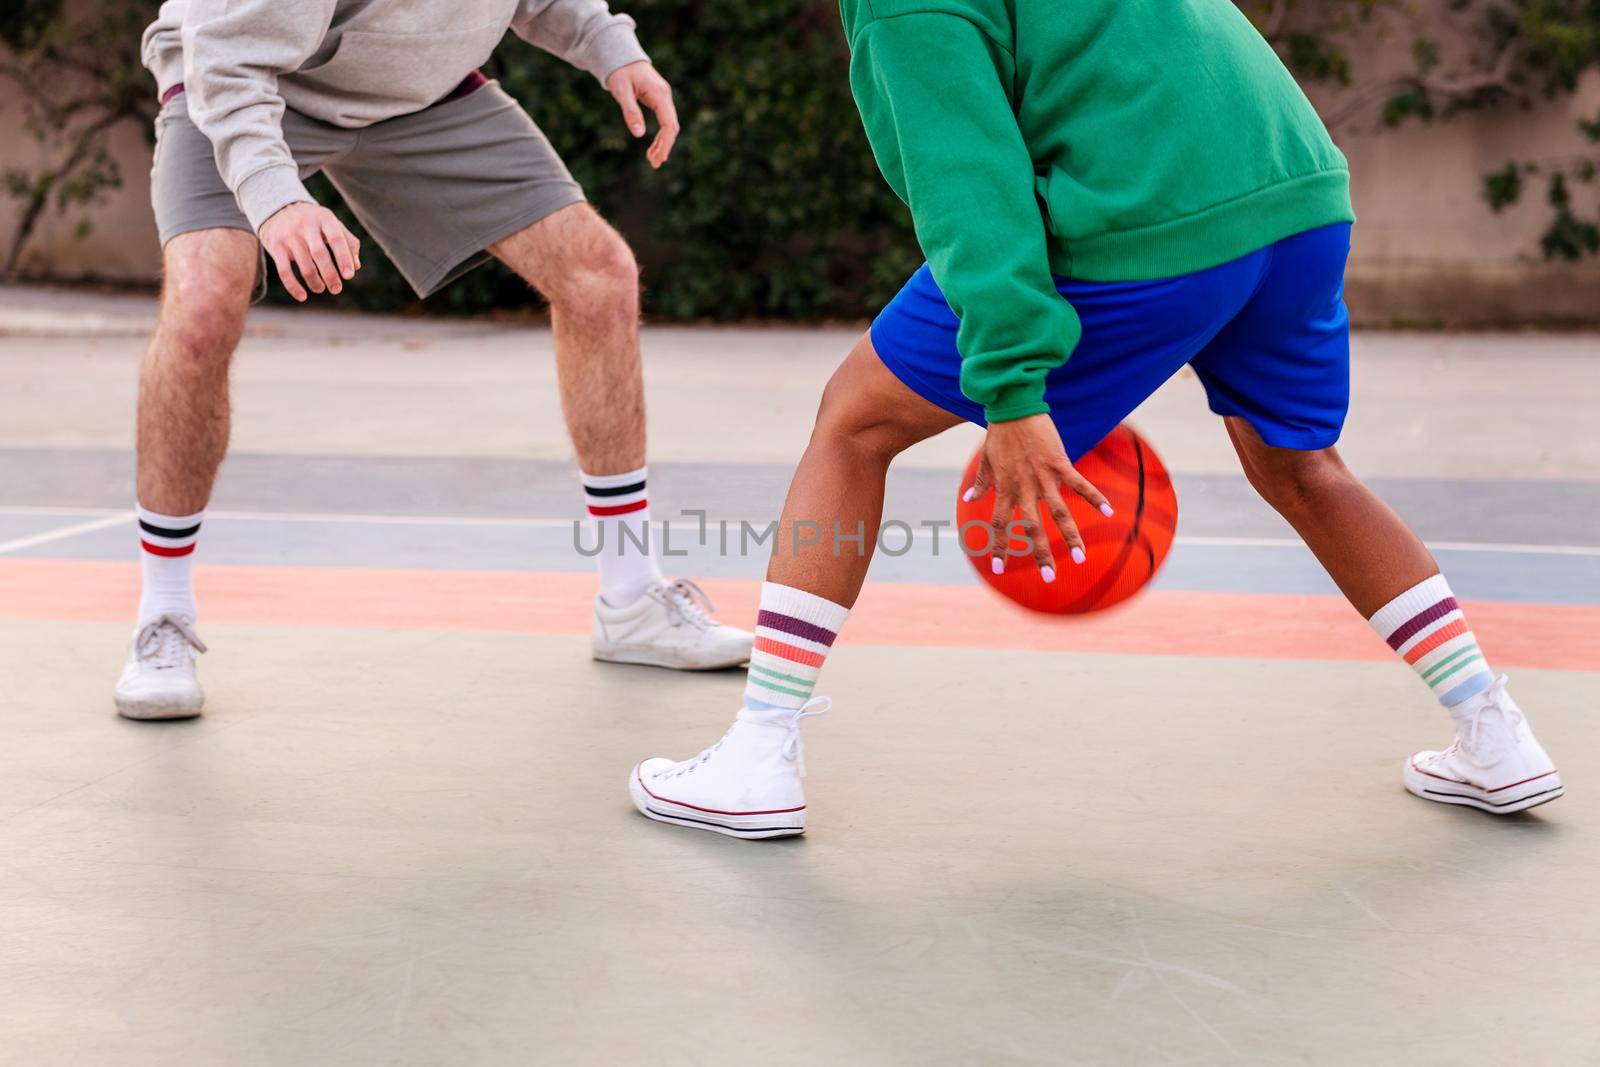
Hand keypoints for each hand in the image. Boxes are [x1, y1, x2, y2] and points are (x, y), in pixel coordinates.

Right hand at [258, 201, 360, 300]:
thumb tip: (356, 266)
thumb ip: (347, 242)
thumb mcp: (331, 223)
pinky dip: (293, 286)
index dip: (344, 258)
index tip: (349, 276)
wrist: (276, 207)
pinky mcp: (275, 245)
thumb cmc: (313, 221)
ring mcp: (289, 236)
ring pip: (304, 265)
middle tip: (336, 289)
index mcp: (324, 219)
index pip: (336, 239)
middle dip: (330, 275)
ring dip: (315, 282)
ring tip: (321, 288)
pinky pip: (284, 270)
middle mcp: (305, 225)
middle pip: (320, 254)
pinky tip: (302, 296)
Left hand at [605, 61, 679, 167]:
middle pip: (672, 127)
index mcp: (660, 94)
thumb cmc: (620, 72)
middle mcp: (665, 97)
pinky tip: (654, 148)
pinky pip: (664, 122)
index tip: (657, 158)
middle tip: (654, 164)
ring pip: (669, 126)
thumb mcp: (621, 91)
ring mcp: (663, 98)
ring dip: (663, 143)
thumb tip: (639, 134)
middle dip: (665, 147)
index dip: (665, 143)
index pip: (669, 124)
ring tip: (652, 160)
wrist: (622, 56)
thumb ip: (631, 111)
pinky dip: (660, 136)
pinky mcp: (659, 100)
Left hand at [963, 414, 1112, 580]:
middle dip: (1040, 554)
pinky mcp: (1060, 463)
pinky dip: (1094, 498)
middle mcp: (1024, 488)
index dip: (999, 547)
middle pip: (1032, 528)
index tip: (999, 569)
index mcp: (1004, 489)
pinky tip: (1110, 512)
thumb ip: (980, 483)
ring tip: (1080, 558)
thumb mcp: (985, 460)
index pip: (999, 525)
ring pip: (1059, 514)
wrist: (1014, 407)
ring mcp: (1043, 477)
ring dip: (1071, 537)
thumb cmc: (1000, 434)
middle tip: (1048, 578)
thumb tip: (967, 499)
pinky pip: (1079, 484)